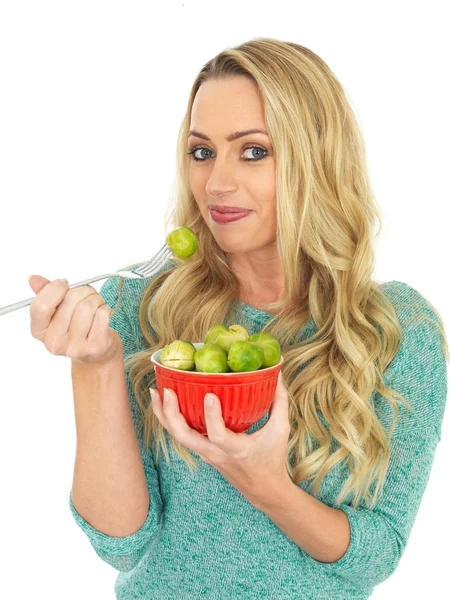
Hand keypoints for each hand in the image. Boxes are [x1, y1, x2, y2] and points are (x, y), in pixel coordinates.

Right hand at [27, 275, 122, 365]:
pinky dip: (105, 308)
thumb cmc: (76, 326)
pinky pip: (102, 314)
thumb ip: (45, 293)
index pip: (42, 305)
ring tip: (95, 305)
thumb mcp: (56, 311)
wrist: (96, 353)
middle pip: (70, 300)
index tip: (64, 284)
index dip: (56, 288)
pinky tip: (101, 316)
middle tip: (86, 295)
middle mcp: (55, 342)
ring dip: (96, 299)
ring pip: (88, 306)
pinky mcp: (95, 347)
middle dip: (82, 290)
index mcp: (39, 331)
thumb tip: (34, 279)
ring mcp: (75, 347)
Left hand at [149, 372, 291, 500]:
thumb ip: (278, 401)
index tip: (209, 394)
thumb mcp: (281, 430)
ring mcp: (205, 454)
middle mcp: (215, 453)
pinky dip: (170, 419)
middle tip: (165, 391)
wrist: (263, 490)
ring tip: (155, 392)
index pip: (218, 435)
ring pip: (177, 437)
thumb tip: (275, 373)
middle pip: (184, 437)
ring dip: (163, 415)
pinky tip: (164, 402)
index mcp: (236, 450)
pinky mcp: (202, 451)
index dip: (211, 416)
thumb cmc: (272, 458)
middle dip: (171, 414)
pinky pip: (181, 435)